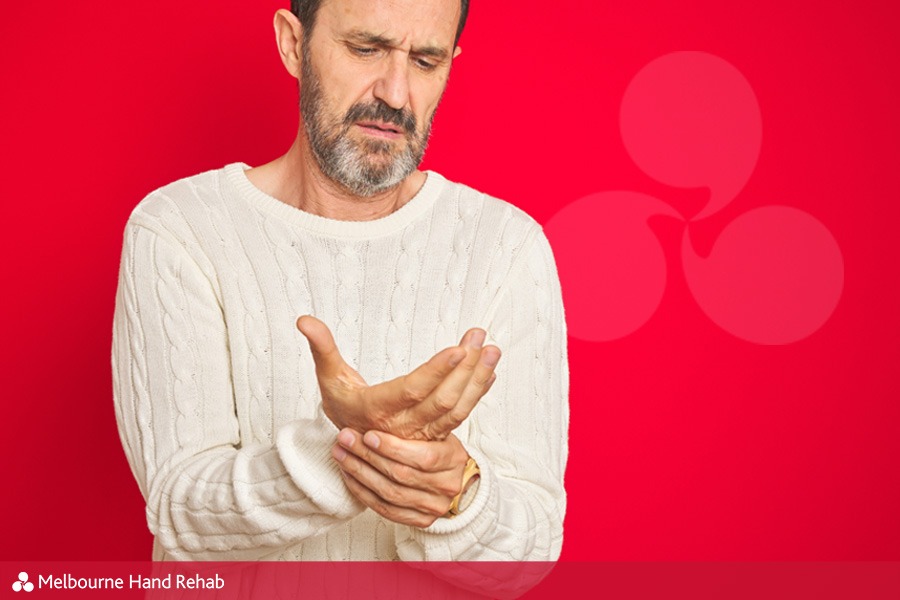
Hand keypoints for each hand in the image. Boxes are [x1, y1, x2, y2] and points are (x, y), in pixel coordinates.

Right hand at [297, 316, 499, 439]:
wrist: (354, 447)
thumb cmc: (342, 403)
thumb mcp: (328, 376)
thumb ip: (321, 347)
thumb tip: (304, 320)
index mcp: (377, 410)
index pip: (413, 390)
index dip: (437, 371)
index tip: (458, 348)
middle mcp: (403, 426)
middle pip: (442, 400)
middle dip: (466, 368)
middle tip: (481, 338)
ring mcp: (422, 432)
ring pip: (456, 409)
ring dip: (477, 380)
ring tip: (492, 351)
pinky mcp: (435, 433)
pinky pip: (461, 415)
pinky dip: (477, 393)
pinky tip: (490, 372)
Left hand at [330, 428, 469, 527]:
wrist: (448, 474)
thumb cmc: (436, 444)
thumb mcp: (434, 427)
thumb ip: (420, 416)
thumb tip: (404, 389)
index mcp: (454, 459)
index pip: (422, 458)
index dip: (392, 447)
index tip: (367, 434)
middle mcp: (447, 486)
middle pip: (401, 475)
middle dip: (367, 455)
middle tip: (345, 438)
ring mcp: (435, 507)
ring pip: (390, 494)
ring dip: (359, 473)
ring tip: (340, 454)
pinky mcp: (421, 520)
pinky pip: (385, 509)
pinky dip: (363, 491)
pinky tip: (349, 474)